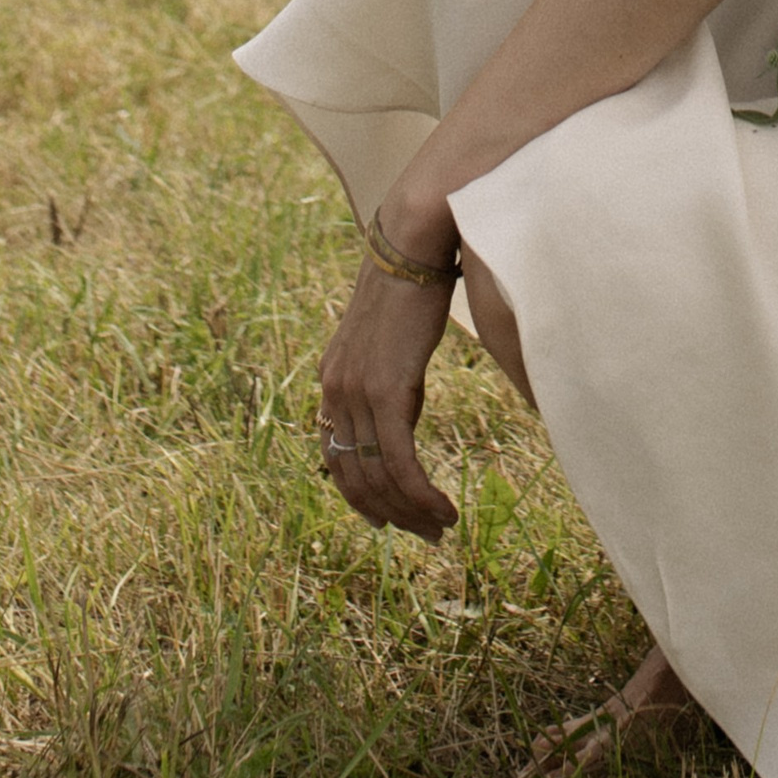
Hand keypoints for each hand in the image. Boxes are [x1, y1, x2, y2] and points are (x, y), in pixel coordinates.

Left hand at [317, 253, 458, 537]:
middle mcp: (335, 391)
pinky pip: (401, 463)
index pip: (335, 457)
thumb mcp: (388, 336)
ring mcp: (357, 394)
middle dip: (390, 514)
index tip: (388, 518)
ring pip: (378, 478)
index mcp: (332, 379)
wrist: (412, 243)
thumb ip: (385, 372)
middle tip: (426, 534)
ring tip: (442, 526)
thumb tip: (401, 401)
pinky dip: (422, 495)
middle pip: (354, 477)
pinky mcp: (387, 392)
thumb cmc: (411, 280)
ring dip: (412, 512)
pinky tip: (445, 508)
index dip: (359, 495)